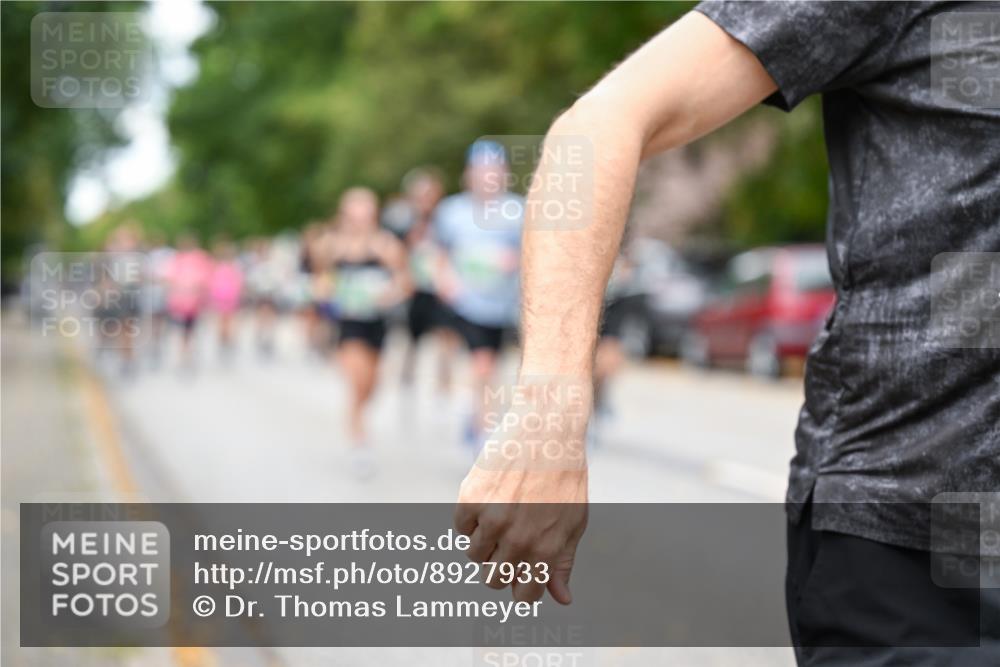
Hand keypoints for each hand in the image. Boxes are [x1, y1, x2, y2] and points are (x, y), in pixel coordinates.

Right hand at [454, 377, 590, 604]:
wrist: (546, 426)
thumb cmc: (565, 475)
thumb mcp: (574, 521)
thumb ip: (563, 562)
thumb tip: (562, 599)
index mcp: (546, 550)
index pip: (523, 596)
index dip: (521, 585)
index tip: (522, 568)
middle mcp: (518, 540)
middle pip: (493, 580)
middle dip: (500, 565)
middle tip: (510, 538)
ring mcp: (492, 519)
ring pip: (474, 555)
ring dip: (484, 539)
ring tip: (502, 511)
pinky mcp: (471, 498)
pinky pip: (460, 526)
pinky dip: (470, 517)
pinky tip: (489, 496)